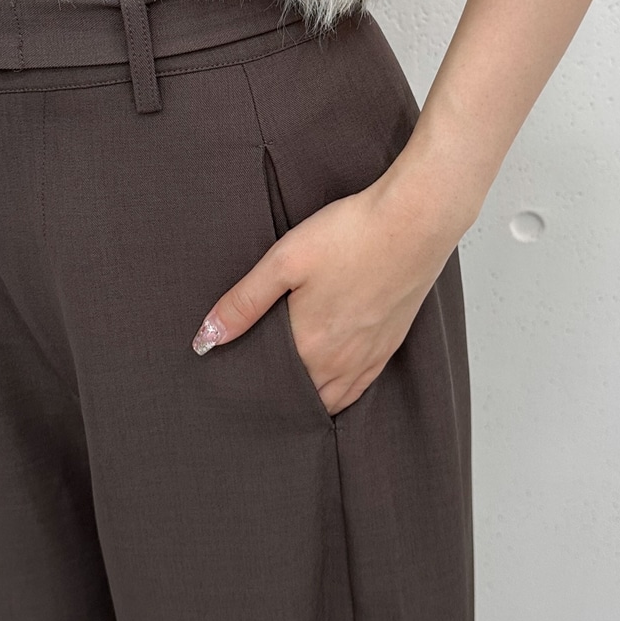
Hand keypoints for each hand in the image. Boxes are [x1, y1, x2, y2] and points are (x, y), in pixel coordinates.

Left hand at [191, 161, 472, 416]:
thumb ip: (242, 303)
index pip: (272, 384)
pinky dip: (340, 393)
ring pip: (332, 397)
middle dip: (278, 397)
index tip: (233, 386)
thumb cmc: (351, 235)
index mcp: (310, 344)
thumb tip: (205, 339)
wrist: (414, 221)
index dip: (251, 387)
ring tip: (287, 393)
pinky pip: (360, 387)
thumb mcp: (284, 261)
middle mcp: (341, 361)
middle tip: (255, 393)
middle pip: (302, 397)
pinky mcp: (390, 344)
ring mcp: (369, 356)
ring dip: (310, 399)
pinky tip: (330, 384)